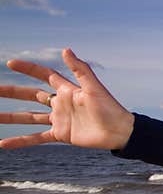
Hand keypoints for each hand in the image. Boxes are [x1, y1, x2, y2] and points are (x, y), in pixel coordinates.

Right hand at [0, 48, 133, 149]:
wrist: (120, 132)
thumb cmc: (110, 108)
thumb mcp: (94, 87)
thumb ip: (80, 69)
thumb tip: (66, 49)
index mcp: (68, 90)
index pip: (44, 75)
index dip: (29, 69)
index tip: (10, 63)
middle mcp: (60, 103)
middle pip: (31, 95)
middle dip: (12, 92)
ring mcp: (59, 119)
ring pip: (29, 117)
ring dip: (11, 117)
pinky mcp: (61, 135)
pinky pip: (36, 137)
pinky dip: (20, 140)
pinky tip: (3, 143)